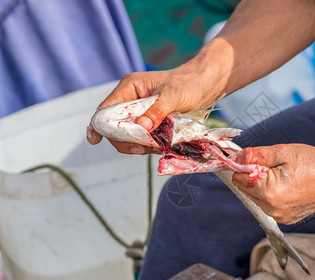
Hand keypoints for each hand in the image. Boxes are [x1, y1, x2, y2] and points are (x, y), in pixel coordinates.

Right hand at [86, 64, 224, 153]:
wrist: (206, 84)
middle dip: (125, 139)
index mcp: (130, 87)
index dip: (99, 125)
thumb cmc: (189, 83)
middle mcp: (131, 99)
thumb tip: (140, 128)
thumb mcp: (173, 96)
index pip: (106, 109)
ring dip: (139, 144)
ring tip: (156, 147)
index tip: (95, 139)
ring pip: (128, 134)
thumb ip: (156, 111)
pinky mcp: (151, 121)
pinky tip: (160, 146)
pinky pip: (142, 137)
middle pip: (115, 126)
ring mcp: (141, 111)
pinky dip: (148, 144)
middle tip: (142, 148)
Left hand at [232, 144, 314, 223]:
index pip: (239, 178)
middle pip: (246, 189)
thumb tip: (235, 158)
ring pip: (256, 196)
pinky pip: (269, 203)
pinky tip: (290, 184)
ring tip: (285, 174)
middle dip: (254, 174)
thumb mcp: (284, 151)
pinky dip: (273, 193)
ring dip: (263, 184)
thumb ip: (256, 155)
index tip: (258, 157)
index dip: (244, 164)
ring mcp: (280, 216)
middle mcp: (272, 209)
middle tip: (276, 165)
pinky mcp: (286, 219)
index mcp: (269, 193)